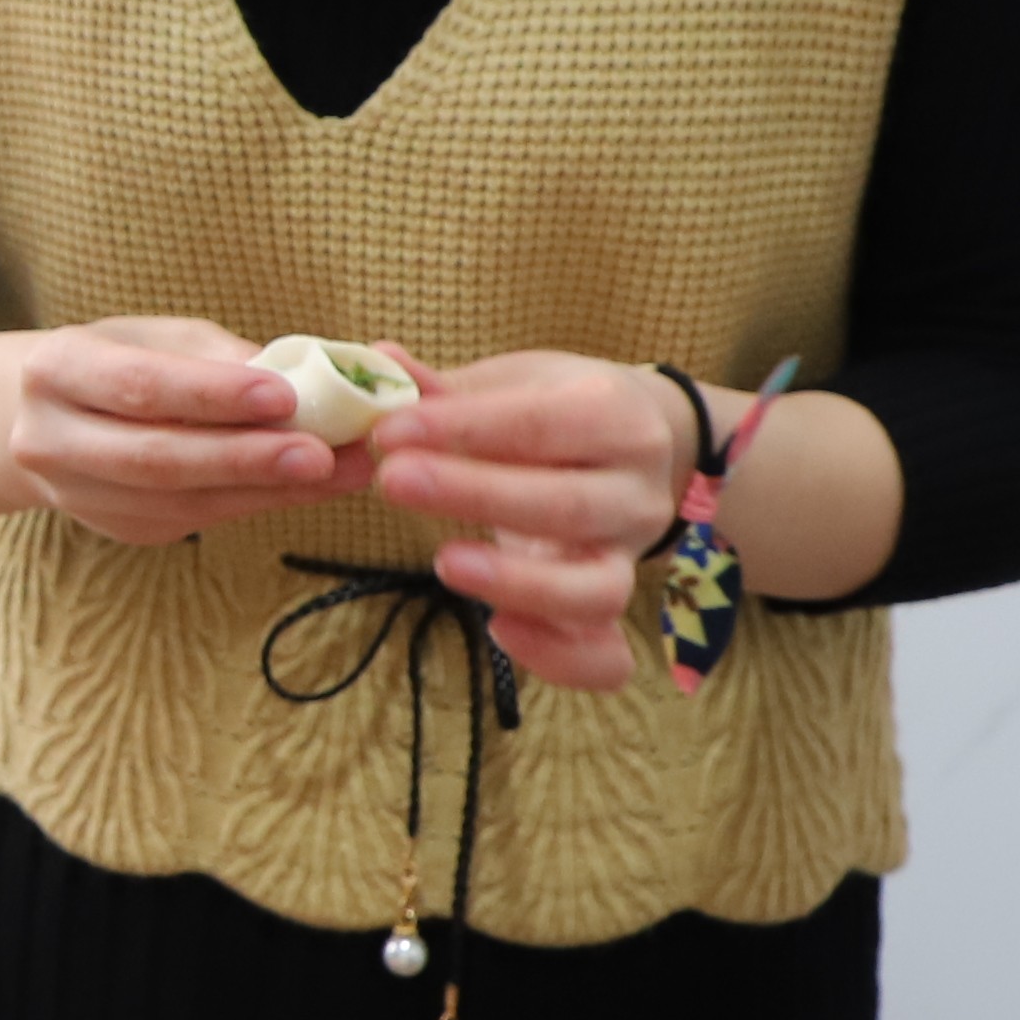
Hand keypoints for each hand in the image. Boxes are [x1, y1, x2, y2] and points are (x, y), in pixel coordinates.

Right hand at [0, 317, 353, 545]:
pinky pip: (197, 519)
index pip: (139, 386)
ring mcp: (80, 496)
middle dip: (247, 458)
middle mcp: (50, 439)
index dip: (212, 394)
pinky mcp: (120, 529)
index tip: (286, 394)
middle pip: (157, 458)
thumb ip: (221, 357)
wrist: (51, 420)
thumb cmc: (119, 362)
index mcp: (56, 369)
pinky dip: (258, 501)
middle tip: (321, 453)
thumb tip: (312, 375)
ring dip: (268, 489)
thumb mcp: (156, 338)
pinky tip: (307, 486)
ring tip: (338, 471)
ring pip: (181, 502)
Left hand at [357, 351, 686, 689]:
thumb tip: (378, 362)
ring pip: (595, 589)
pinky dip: (558, 657)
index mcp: (615, 414)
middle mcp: (635, 489)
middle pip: (566, 505)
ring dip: (518, 584)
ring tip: (442, 564)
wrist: (641, 444)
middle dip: (474, 495)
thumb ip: (448, 389)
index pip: (541, 423)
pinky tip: (496, 630)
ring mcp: (630, 555)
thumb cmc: (560, 408)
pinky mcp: (614, 605)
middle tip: (393, 481)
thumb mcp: (517, 382)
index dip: (462, 428)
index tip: (390, 430)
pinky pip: (606, 657)